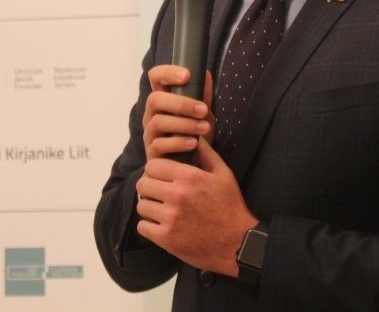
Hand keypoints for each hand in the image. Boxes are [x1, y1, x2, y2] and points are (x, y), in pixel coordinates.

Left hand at [136, 137, 257, 275]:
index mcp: (189, 176)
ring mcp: (170, 218)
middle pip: (143, 183)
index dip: (156, 169)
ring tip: (162, 208)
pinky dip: (149, 226)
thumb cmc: (230, 205)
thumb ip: (206, 153)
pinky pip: (142, 226)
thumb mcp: (223, 174)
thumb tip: (195, 136)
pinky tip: (162, 224)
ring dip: (150, 205)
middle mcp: (177, 195)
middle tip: (160, 191)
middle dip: (150, 185)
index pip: (153, 165)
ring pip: (141, 204)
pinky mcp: (166, 238)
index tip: (162, 175)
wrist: (237, 242)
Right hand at [142, 64, 214, 161]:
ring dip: (184, 124)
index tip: (186, 75)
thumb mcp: (200, 111)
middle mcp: (152, 113)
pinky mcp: (152, 152)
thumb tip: (204, 74)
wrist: (189, 162)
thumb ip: (201, 94)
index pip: (156, 77)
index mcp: (163, 98)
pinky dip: (178, 143)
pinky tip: (194, 143)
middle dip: (181, 103)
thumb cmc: (192, 131)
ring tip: (204, 128)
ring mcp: (150, 132)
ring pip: (158, 122)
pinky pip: (159, 145)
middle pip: (154, 99)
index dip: (167, 72)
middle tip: (203, 110)